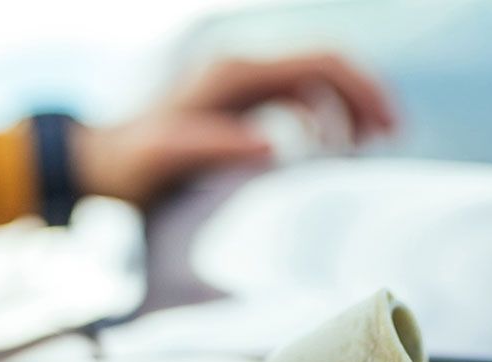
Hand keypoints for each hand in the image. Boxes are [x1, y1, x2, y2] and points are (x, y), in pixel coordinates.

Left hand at [74, 53, 398, 207]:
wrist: (99, 162)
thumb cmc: (131, 167)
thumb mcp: (166, 160)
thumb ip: (215, 148)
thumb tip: (273, 146)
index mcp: (236, 74)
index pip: (320, 63)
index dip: (363, 90)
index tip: (389, 130)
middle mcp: (243, 67)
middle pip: (326, 64)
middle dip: (365, 96)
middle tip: (392, 139)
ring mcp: (243, 81)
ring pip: (316, 79)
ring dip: (348, 107)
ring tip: (367, 149)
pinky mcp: (241, 100)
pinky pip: (298, 96)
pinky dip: (324, 116)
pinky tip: (332, 149)